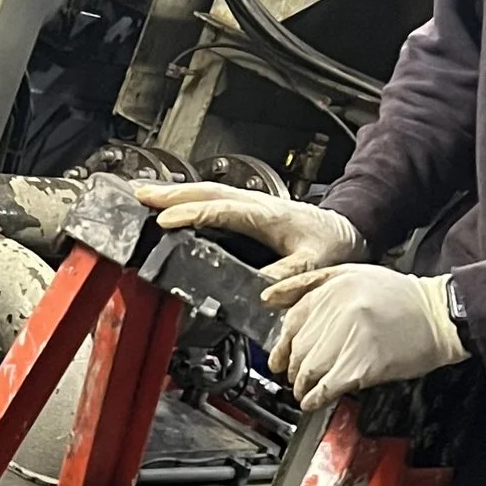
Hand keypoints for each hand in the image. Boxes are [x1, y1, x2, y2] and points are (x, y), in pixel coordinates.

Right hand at [133, 182, 361, 303]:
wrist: (348, 230)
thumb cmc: (333, 246)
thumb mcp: (315, 267)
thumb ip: (288, 279)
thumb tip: (262, 294)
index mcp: (267, 215)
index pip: (221, 210)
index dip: (192, 215)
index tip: (165, 221)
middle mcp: (255, 204)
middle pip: (206, 192)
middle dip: (170, 193)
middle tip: (138, 195)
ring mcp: (250, 203)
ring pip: (206, 192)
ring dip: (174, 192)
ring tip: (143, 194)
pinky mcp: (248, 208)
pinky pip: (212, 199)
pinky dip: (188, 198)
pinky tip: (172, 204)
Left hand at [268, 266, 465, 409]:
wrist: (440, 316)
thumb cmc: (402, 298)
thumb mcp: (354, 274)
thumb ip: (310, 283)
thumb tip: (269, 298)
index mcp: (334, 287)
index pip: (292, 320)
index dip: (282, 345)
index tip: (280, 358)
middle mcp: (339, 310)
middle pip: (298, 348)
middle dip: (292, 368)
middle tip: (294, 378)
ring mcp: (351, 337)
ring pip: (308, 369)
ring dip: (301, 386)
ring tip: (303, 391)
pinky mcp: (363, 364)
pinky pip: (327, 386)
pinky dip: (314, 398)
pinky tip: (312, 401)